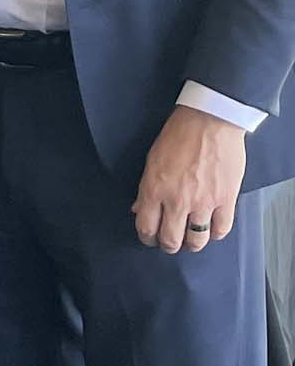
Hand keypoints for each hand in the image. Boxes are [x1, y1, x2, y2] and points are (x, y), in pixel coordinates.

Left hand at [131, 105, 246, 254]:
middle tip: (170, 242)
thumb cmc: (179, 134)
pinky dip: (215, 234)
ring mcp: (203, 202)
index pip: (146, 228)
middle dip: (168, 245)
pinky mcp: (226, 200)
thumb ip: (146, 189)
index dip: (147, 238)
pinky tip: (211, 229)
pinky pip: (220, 230)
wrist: (209, 120)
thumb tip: (140, 209)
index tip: (150, 238)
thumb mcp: (152, 159)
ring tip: (190, 239)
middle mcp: (177, 200)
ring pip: (196, 241)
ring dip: (191, 244)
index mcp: (154, 189)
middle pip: (171, 240)